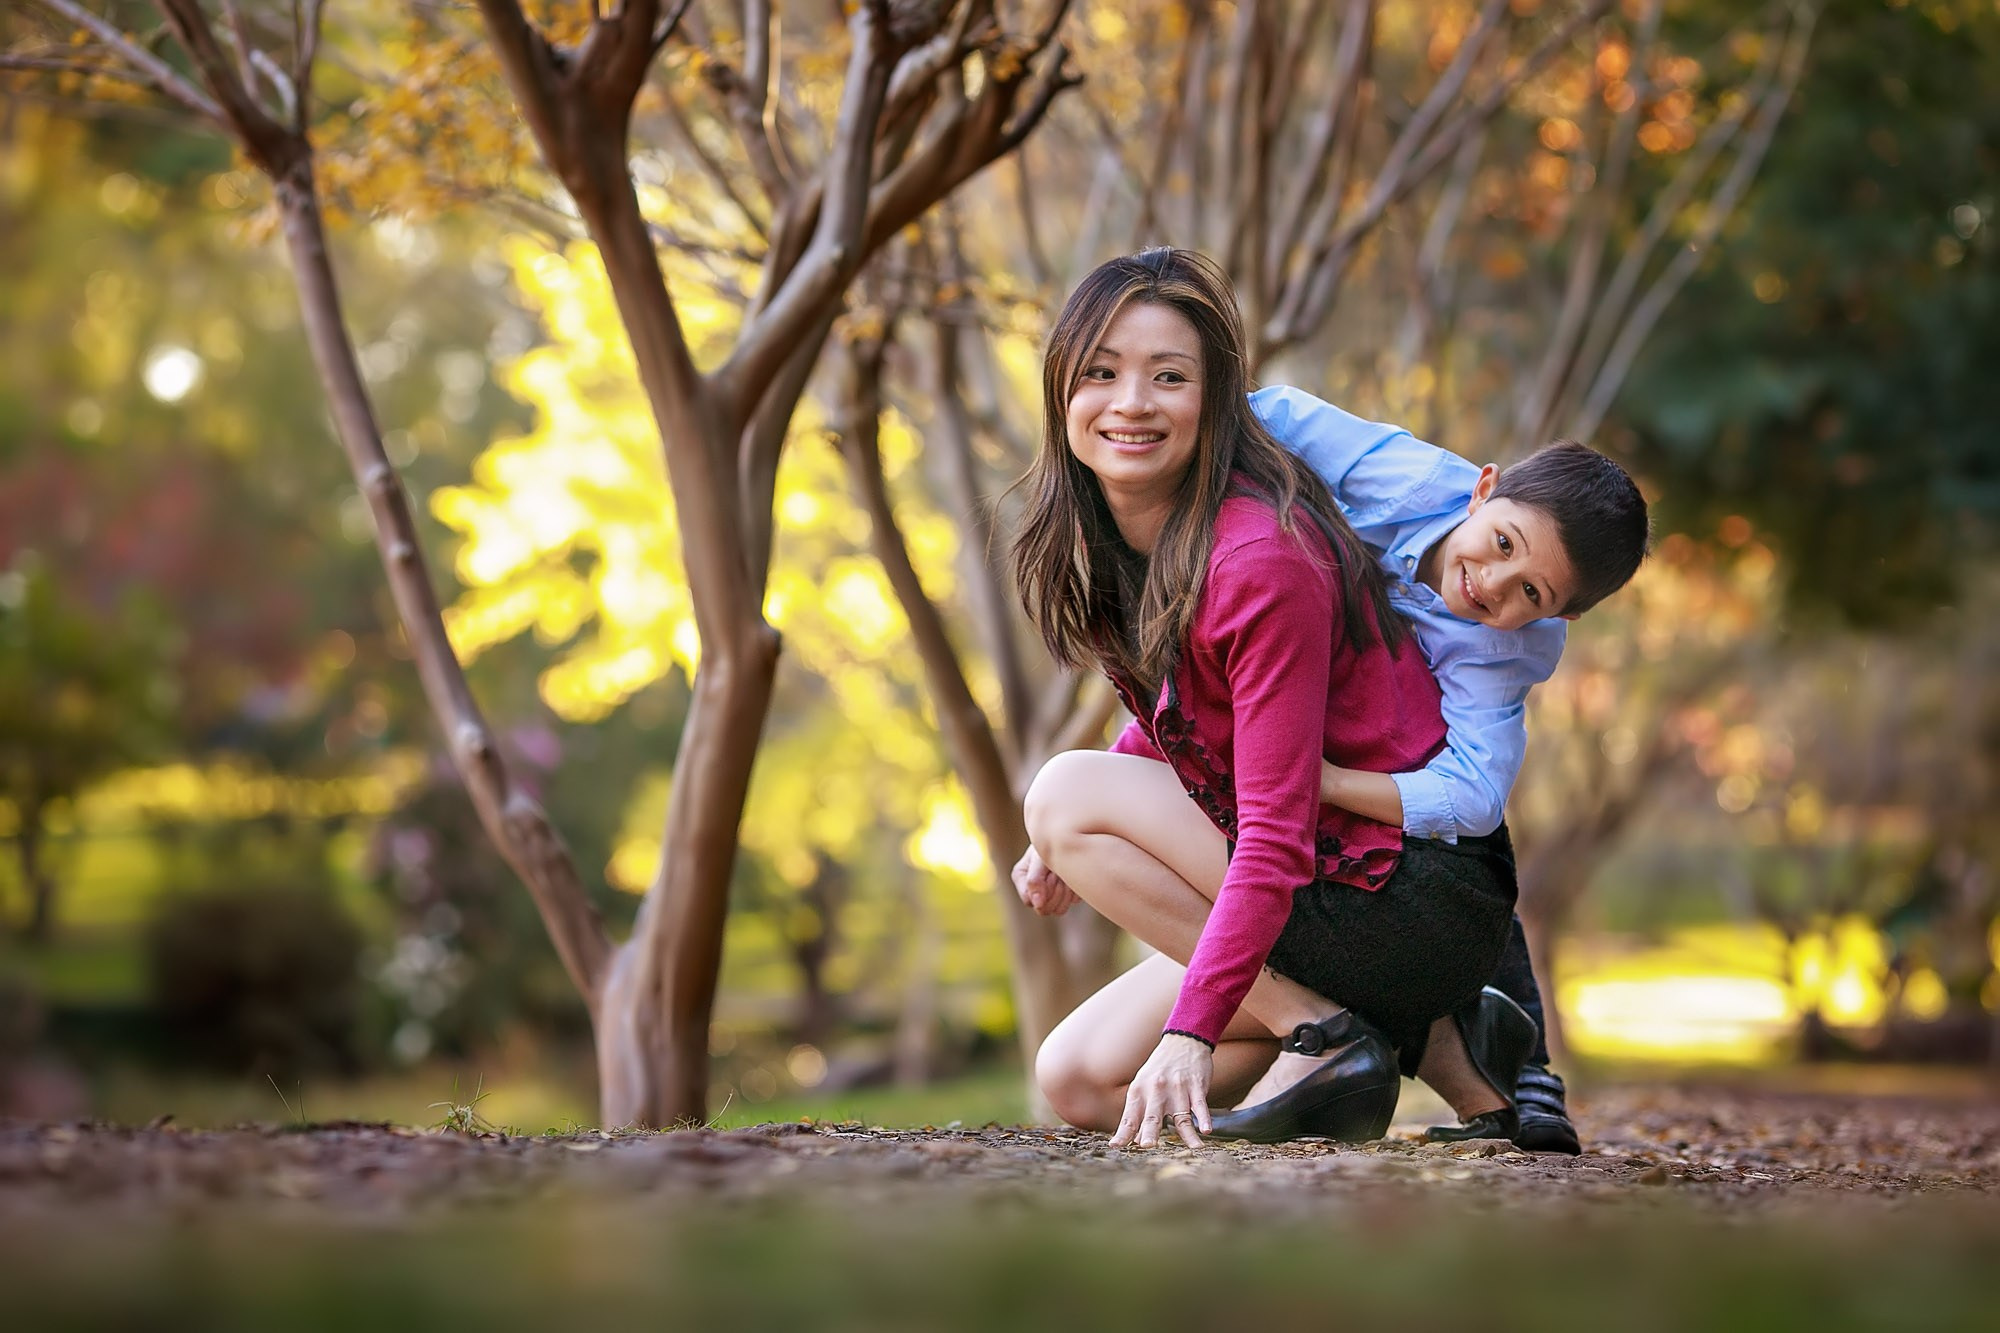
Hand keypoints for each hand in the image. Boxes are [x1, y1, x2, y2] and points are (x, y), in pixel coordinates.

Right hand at [1012, 845, 1077, 916]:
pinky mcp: (1065, 894)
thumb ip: (1035, 880)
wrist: (1074, 835)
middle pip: (1043, 909)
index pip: (1029, 900)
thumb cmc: (1055, 841)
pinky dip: (1075, 890)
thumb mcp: (1042, 857)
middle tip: (1059, 873)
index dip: (1042, 891)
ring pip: (1058, 910)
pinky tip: (1073, 876)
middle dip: (1055, 891)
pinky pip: (1071, 903)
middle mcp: (1032, 888)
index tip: (1051, 874)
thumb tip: (1037, 905)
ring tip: (1066, 874)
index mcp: (1021, 876)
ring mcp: (1049, 893)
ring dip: (1066, 892)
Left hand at [1110, 1033, 1213, 1148]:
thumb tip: (1136, 1141)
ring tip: (1195, 1147)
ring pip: (1181, 1116)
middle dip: (1149, 1131)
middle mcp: (1156, 1091)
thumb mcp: (1144, 1086)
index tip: (1115, 1146)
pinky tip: (1206, 1130)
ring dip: (1188, 1134)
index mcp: (1139, 1091)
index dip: (1123, 1133)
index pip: (1130, 1117)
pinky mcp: (1195, 1086)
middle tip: (1147, 1145)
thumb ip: (1140, 1113)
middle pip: (1153, 1116)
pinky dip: (1204, 1118)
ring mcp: (1177, 1089)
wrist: (1182, 1040)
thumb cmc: (1160, 1069)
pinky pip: (1200, 1105)